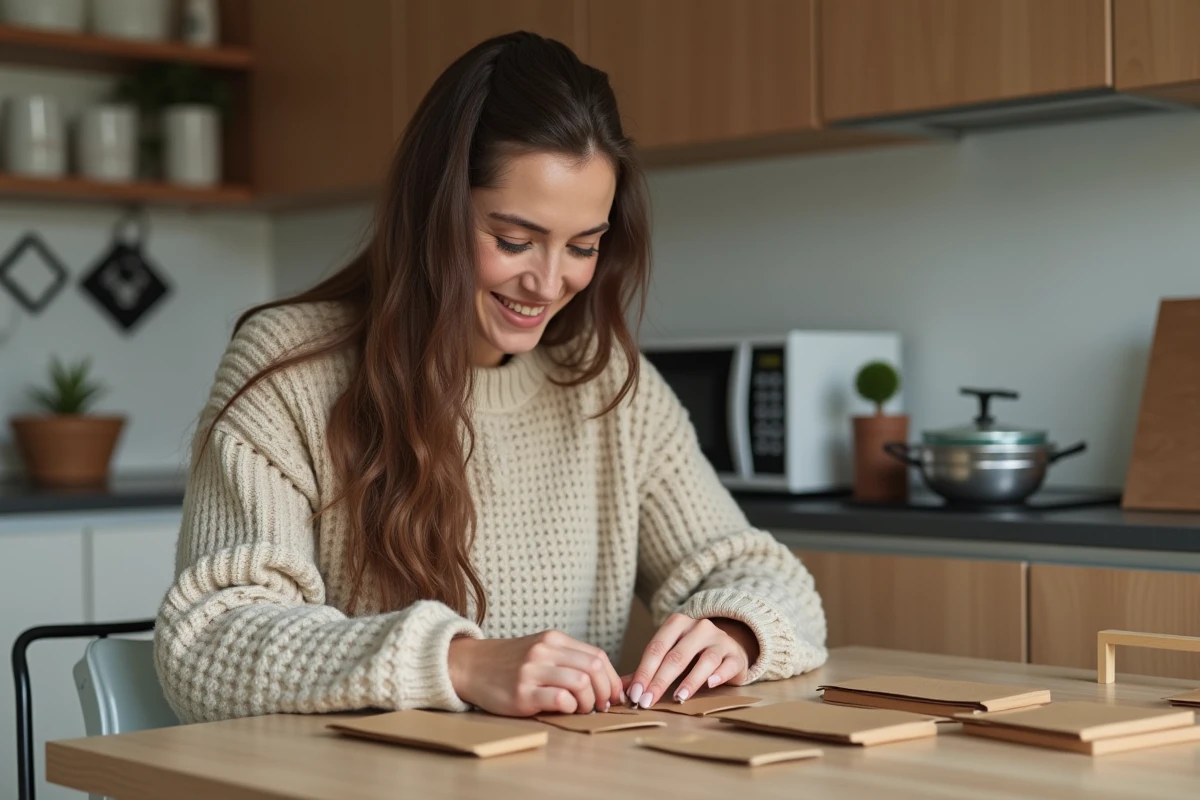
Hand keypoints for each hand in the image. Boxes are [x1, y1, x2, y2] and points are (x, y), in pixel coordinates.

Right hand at [448, 630, 622, 716]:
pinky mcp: (522, 693)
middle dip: (606, 692)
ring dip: (589, 702)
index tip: (614, 695)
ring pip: (581, 683)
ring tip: (581, 709)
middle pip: (594, 668)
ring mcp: (532, 671)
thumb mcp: (541, 652)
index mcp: (553, 640)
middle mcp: (544, 651)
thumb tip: (609, 681)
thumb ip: (569, 661)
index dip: (612, 679)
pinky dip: (570, 707)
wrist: (471, 666)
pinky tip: (564, 710)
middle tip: (601, 706)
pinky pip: (560, 699)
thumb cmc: (511, 664)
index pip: (597, 656)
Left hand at [625, 614, 758, 708]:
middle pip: (676, 655)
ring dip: (690, 680)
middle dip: (660, 681)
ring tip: (679, 697)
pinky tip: (710, 685)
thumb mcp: (669, 655)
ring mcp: (720, 640)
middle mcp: (699, 628)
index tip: (634, 694)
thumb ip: (646, 670)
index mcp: (677, 624)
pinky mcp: (736, 655)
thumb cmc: (692, 654)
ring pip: (705, 659)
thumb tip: (619, 689)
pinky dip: (719, 675)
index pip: (656, 648)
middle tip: (647, 702)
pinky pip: (728, 664)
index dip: (644, 672)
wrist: (728, 647)